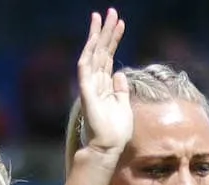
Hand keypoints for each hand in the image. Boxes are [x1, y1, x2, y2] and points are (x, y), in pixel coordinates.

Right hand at [74, 10, 132, 154]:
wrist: (108, 147)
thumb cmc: (116, 130)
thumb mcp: (123, 104)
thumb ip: (120, 89)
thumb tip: (120, 73)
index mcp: (105, 84)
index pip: (108, 56)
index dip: (113, 39)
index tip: (120, 23)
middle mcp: (96, 81)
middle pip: (100, 50)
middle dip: (106, 30)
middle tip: (111, 11)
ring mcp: (90, 85)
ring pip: (93, 54)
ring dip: (98, 35)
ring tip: (104, 17)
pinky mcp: (86, 92)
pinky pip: (86, 69)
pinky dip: (89, 53)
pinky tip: (93, 40)